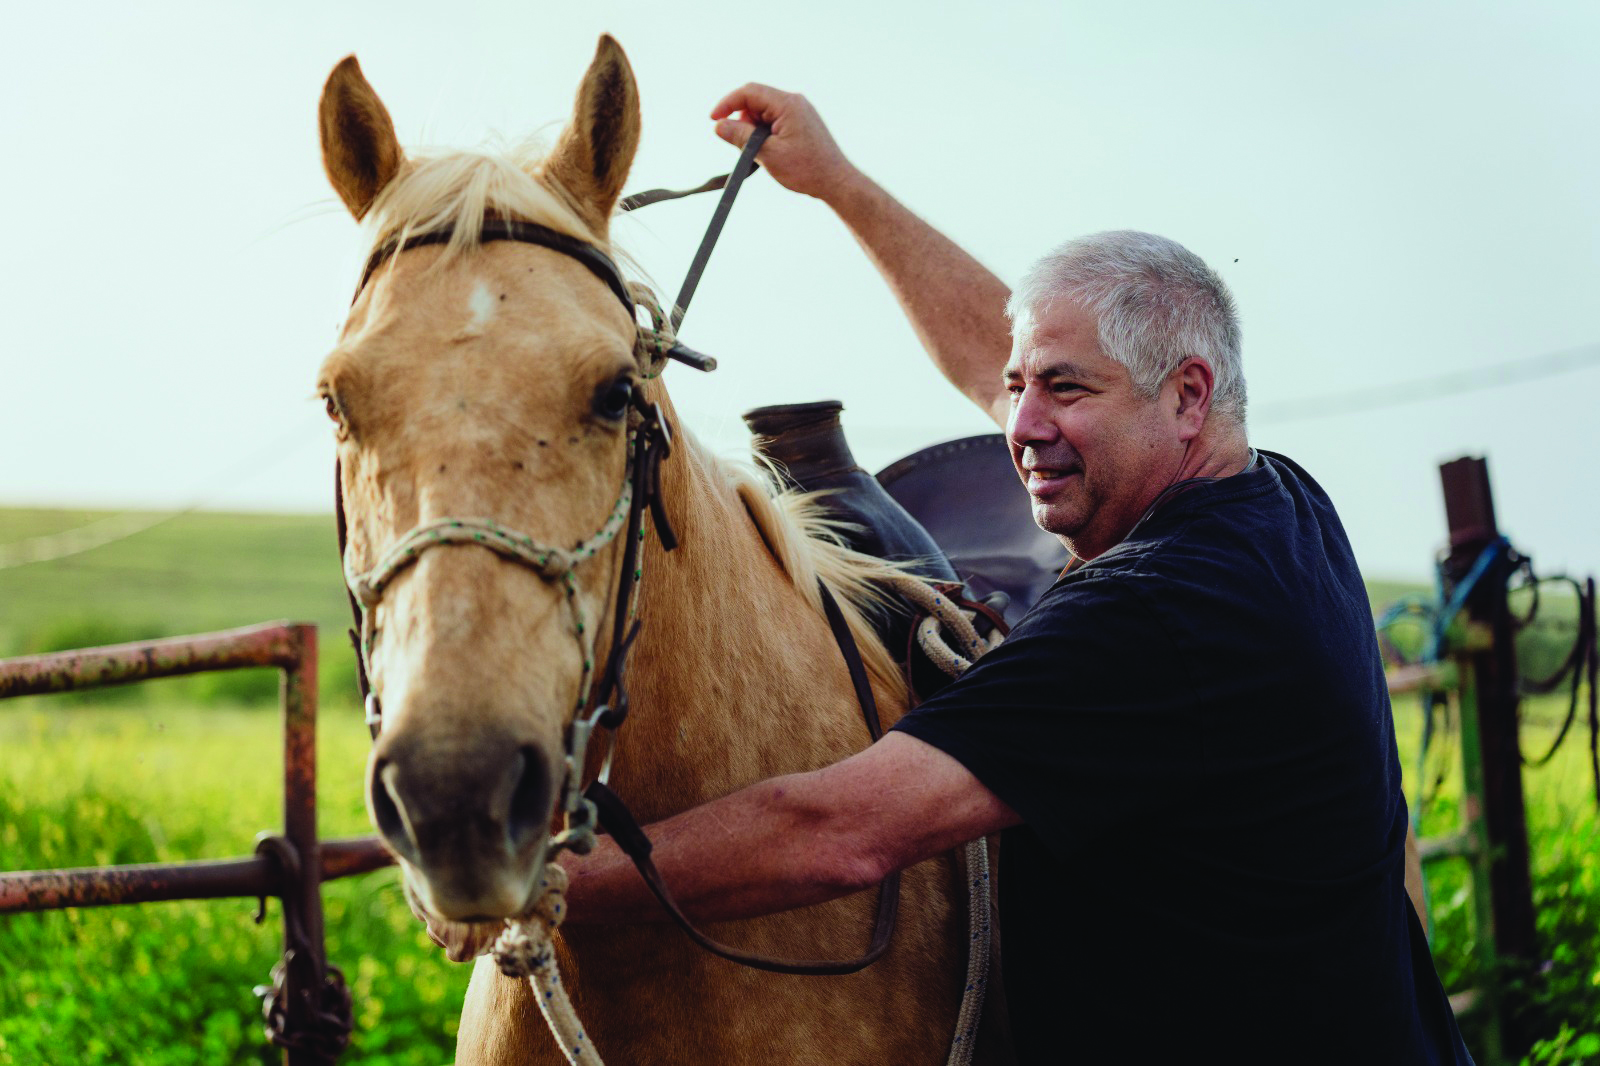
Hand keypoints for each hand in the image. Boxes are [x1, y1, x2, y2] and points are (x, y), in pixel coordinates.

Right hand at [711, 83, 858, 200]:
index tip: (713, 119)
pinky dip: (764, 134)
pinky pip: (774, 121)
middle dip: (742, 121)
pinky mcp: (800, 122)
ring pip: (763, 113)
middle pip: (755, 101)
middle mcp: (794, 102)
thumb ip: (741, 137)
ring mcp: (799, 111)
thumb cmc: (807, 170)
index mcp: (788, 104)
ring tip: (762, 155)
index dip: (727, 103)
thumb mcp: (768, 154)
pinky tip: (770, 153)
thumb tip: (718, 126)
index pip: (749, 92)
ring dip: (753, 131)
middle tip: (742, 147)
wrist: (836, 182)